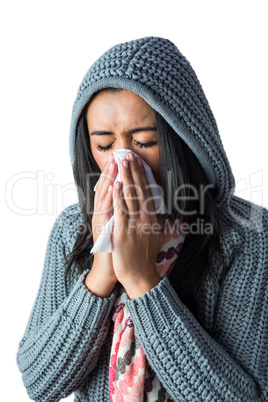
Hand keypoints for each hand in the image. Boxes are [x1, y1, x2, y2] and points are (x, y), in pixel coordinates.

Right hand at [91, 154, 117, 283]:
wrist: (110, 269)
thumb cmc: (118, 248)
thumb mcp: (121, 227)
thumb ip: (124, 213)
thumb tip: (135, 201)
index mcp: (106, 212)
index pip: (111, 188)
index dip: (116, 174)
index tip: (124, 160)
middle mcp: (101, 214)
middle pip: (105, 188)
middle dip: (113, 171)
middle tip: (118, 156)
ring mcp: (101, 221)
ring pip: (104, 196)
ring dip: (110, 179)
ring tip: (115, 164)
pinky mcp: (103, 229)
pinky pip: (107, 211)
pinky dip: (110, 198)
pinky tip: (114, 187)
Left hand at [111, 152, 163, 291]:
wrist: (139, 275)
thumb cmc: (145, 255)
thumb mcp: (156, 235)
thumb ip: (155, 220)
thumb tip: (157, 207)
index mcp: (153, 218)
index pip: (148, 192)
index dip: (142, 175)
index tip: (138, 162)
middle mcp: (146, 219)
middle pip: (140, 190)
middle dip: (134, 171)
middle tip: (129, 155)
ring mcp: (135, 225)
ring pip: (131, 196)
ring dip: (126, 177)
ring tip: (123, 162)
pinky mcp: (123, 232)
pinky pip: (121, 211)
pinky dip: (119, 196)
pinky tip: (117, 184)